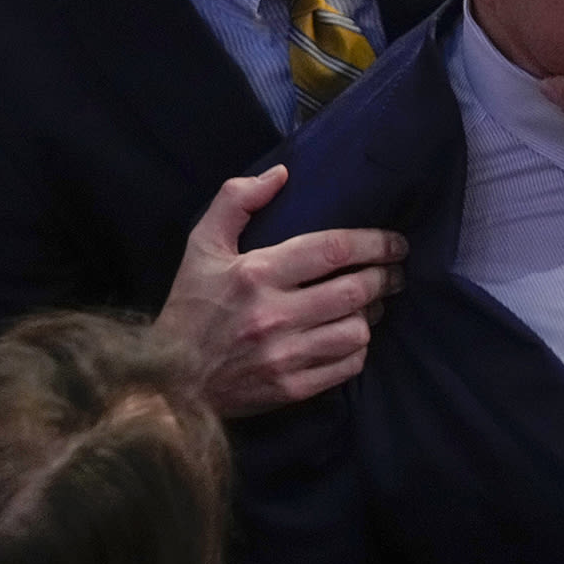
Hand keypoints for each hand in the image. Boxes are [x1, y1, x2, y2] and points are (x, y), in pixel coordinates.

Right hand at [156, 167, 408, 417]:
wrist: (168, 382)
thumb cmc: (190, 307)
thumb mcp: (202, 246)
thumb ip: (236, 201)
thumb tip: (282, 173)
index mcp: (256, 274)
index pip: (334, 250)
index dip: (375, 243)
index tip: (396, 243)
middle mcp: (274, 315)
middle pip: (356, 290)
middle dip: (386, 277)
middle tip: (394, 272)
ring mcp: (284, 356)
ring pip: (358, 330)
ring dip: (372, 314)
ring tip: (371, 304)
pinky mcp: (292, 389)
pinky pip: (347, 365)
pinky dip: (358, 349)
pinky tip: (351, 337)